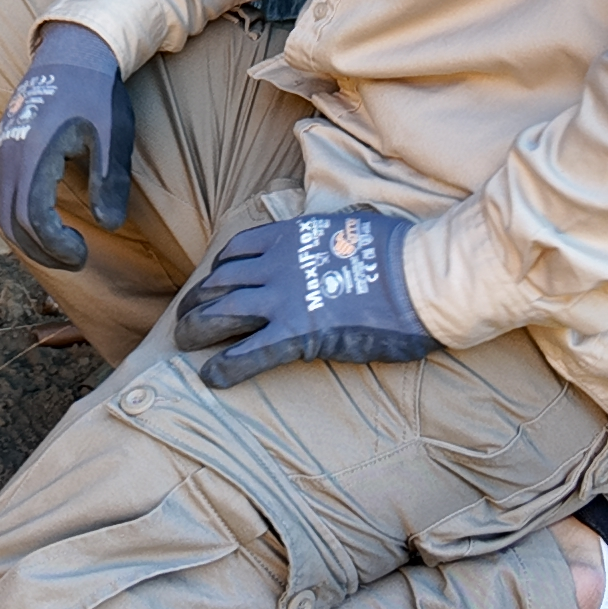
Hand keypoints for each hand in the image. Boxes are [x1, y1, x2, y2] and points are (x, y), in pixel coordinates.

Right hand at [0, 24, 130, 269]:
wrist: (71, 51)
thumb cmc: (95, 92)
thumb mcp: (112, 136)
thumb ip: (110, 182)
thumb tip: (108, 226)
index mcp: (34, 152)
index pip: (32, 218)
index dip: (55, 245)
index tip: (82, 252)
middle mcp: (8, 154)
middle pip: (10, 223)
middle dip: (42, 251)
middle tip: (75, 258)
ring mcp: (0, 150)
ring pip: (1, 211)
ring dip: (28, 238)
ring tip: (63, 247)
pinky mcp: (1, 148)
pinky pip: (1, 195)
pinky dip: (18, 218)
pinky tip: (46, 223)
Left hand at [174, 211, 434, 386]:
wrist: (422, 278)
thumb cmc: (401, 256)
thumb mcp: (355, 230)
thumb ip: (332, 237)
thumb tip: (338, 238)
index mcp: (291, 236)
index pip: (238, 250)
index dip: (219, 270)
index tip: (214, 282)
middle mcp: (277, 263)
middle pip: (219, 282)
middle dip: (197, 301)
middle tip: (187, 318)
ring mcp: (283, 298)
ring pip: (220, 313)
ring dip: (196, 330)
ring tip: (185, 344)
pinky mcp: (297, 334)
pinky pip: (246, 353)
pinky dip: (224, 367)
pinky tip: (212, 378)